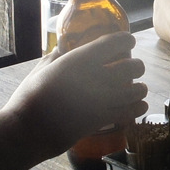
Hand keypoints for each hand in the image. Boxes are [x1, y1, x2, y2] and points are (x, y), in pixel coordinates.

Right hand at [4, 31, 147, 149]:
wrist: (29, 128)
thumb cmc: (30, 96)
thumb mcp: (42, 68)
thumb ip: (57, 56)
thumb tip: (64, 46)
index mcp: (81, 59)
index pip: (116, 42)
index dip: (125, 40)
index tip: (127, 42)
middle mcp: (97, 77)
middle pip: (133, 66)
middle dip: (136, 66)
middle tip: (133, 68)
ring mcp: (102, 99)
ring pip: (136, 90)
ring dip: (140, 88)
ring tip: (138, 88)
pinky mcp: (103, 119)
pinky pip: (131, 112)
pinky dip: (138, 108)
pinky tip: (139, 105)